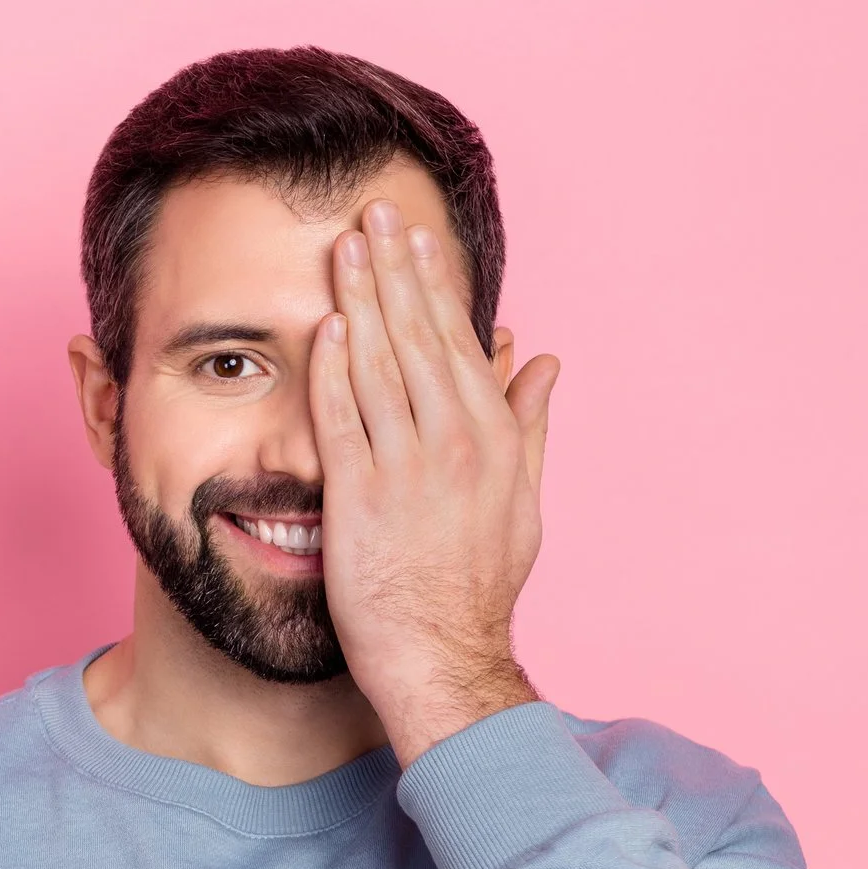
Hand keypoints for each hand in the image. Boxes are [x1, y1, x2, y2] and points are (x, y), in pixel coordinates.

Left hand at [309, 198, 560, 763]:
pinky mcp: (358, 496)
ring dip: (360, 299)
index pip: (459, 341)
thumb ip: (529, 426)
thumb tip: (542, 361)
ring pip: (379, 365)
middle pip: (419, 336)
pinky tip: (326, 325)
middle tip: (372, 211)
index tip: (417, 236)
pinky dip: (334, 369)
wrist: (441, 657)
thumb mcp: (522, 503)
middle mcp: (454, 441)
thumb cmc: (476, 588)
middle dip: (395, 269)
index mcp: (493, 437)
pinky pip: (343, 418)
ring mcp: (405, 467)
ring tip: (345, 247)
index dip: (435, 284)